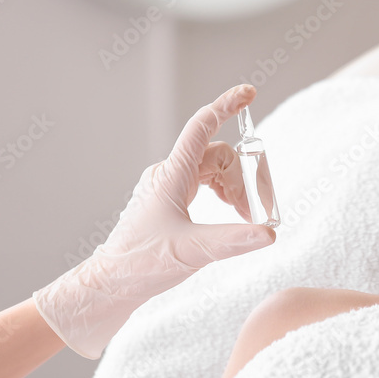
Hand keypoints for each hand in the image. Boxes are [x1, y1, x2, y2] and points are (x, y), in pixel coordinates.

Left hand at [33, 84, 275, 358]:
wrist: (109, 285)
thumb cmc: (141, 265)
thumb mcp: (192, 252)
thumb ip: (233, 240)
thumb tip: (269, 234)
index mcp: (172, 175)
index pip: (202, 127)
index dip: (226, 106)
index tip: (249, 92)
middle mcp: (169, 175)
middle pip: (218, 156)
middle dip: (243, 179)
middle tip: (257, 213)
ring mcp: (168, 187)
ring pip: (213, 171)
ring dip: (235, 189)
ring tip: (245, 219)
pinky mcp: (168, 202)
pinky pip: (204, 183)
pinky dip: (223, 195)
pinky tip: (229, 217)